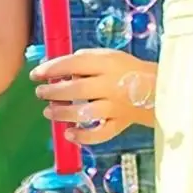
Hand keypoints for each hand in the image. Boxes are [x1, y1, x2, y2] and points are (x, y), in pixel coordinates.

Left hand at [31, 49, 155, 145]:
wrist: (156, 89)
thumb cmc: (124, 69)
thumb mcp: (106, 55)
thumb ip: (82, 59)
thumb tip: (55, 68)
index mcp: (105, 64)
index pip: (73, 64)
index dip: (51, 69)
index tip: (35, 74)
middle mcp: (110, 86)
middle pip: (77, 90)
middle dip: (54, 92)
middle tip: (40, 93)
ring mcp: (115, 107)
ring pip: (86, 113)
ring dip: (63, 113)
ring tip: (48, 111)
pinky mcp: (120, 124)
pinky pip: (101, 134)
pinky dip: (83, 137)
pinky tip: (69, 134)